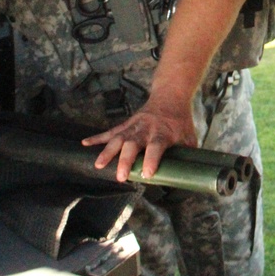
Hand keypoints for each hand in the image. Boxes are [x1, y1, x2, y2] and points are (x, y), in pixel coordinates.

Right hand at [81, 100, 195, 181]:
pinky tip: (85, 144)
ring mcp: (135, 126)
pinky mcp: (127, 124)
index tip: (146, 174)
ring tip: (99, 165)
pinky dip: (97, 137)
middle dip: (126, 160)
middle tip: (120, 177)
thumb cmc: (180, 122)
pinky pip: (110, 131)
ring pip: (119, 138)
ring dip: (108, 151)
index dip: (151, 160)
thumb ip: (187, 157)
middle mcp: (147, 129)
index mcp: (163, 133)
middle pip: (133, 144)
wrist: (171, 96)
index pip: (157, 147)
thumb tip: (187, 179)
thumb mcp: (189, 138)